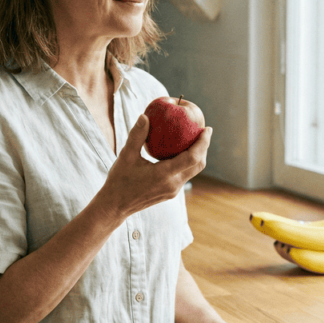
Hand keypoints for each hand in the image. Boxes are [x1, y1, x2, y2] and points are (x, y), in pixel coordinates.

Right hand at [96, 114, 210, 220]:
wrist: (116, 206)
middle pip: (198, 165)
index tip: (207, 128)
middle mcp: (172, 184)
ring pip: (193, 171)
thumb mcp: (126, 156)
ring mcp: (173, 191)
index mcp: (163, 174)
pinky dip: (188, 163)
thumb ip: (137, 136)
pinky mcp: (170, 193)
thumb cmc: (119, 180)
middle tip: (204, 131)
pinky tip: (181, 152)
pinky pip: (185, 175)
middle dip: (204, 148)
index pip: (192, 157)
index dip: (203, 143)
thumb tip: (144, 116)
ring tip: (196, 140)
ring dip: (198, 156)